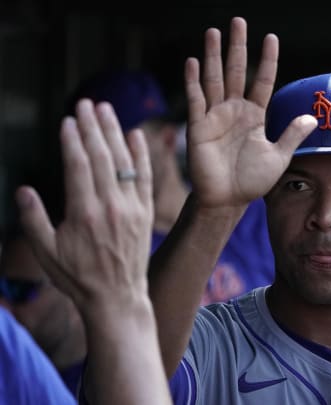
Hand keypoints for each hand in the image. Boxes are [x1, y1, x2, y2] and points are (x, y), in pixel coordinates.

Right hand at [16, 99, 153, 313]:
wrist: (118, 296)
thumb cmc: (78, 276)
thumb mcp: (47, 252)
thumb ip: (33, 219)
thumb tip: (22, 189)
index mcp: (83, 213)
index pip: (78, 166)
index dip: (72, 140)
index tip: (68, 120)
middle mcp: (111, 206)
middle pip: (101, 156)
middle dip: (92, 127)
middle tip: (85, 103)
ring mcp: (132, 208)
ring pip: (124, 162)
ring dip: (114, 132)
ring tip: (106, 109)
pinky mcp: (146, 212)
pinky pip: (146, 177)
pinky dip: (141, 154)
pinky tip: (135, 134)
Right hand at [184, 17, 316, 211]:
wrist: (228, 200)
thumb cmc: (252, 180)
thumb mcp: (278, 157)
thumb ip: (292, 135)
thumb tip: (312, 117)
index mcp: (255, 115)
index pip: (262, 80)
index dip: (266, 60)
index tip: (271, 38)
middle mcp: (234, 110)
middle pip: (235, 71)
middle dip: (236, 46)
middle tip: (238, 21)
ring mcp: (215, 116)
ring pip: (214, 79)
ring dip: (212, 55)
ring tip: (213, 32)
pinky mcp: (199, 128)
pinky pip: (196, 101)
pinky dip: (193, 82)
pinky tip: (194, 62)